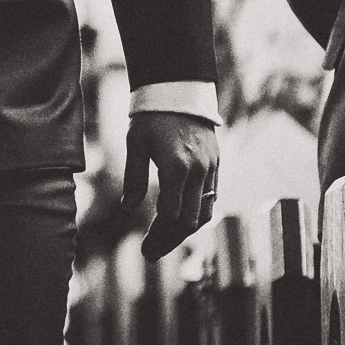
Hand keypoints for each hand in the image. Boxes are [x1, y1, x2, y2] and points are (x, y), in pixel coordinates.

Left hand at [123, 111, 219, 259]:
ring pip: (205, 213)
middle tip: (151, 254)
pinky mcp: (216, 165)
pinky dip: (198, 215)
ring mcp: (211, 169)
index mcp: (176, 167)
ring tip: (164, 243)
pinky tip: (181, 222)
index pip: (171, 215)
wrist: (180, 89)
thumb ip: (133, 178)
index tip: (144, 251)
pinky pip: (211, 199)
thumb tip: (128, 209)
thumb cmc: (151, 116)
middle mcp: (198, 171)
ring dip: (185, 232)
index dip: (157, 236)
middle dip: (170, 240)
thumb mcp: (135, 144)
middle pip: (190, 221)